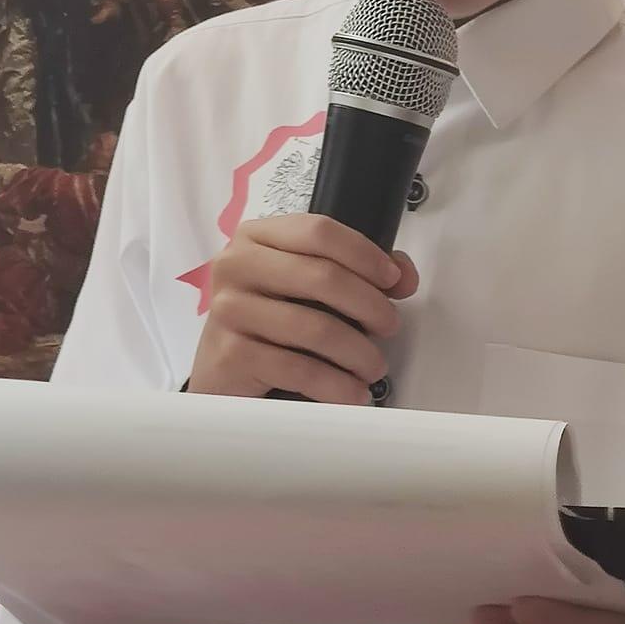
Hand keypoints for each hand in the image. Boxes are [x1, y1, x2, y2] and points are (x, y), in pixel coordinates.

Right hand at [188, 213, 419, 403]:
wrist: (221, 371)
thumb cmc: (268, 321)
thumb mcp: (306, 284)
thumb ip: (356, 270)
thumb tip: (403, 276)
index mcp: (256, 236)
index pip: (319, 231)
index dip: (365, 254)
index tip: (393, 280)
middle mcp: (236, 265)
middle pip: (323, 276)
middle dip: (370, 305)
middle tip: (389, 327)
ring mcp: (229, 309)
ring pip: (315, 327)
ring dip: (359, 352)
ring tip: (374, 366)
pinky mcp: (231, 354)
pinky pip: (299, 368)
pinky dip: (336, 385)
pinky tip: (352, 392)